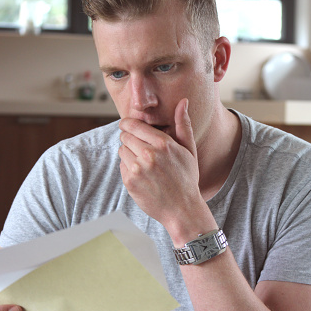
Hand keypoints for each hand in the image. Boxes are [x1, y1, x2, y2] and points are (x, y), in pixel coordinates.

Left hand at [118, 98, 216, 243]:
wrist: (182, 209)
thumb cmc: (187, 178)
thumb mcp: (189, 150)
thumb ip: (183, 124)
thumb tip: (183, 101)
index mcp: (163, 144)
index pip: (132, 124)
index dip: (129, 124)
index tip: (130, 127)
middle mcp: (148, 155)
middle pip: (124, 136)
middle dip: (130, 138)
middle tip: (140, 146)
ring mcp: (137, 169)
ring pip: (122, 150)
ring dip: (129, 153)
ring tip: (144, 162)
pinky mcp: (130, 182)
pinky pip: (122, 166)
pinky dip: (129, 168)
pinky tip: (143, 174)